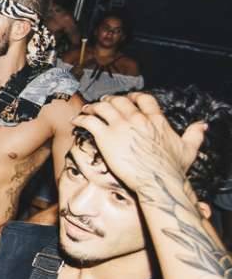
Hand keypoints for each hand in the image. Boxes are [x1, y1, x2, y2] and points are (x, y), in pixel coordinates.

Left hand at [71, 93, 205, 193]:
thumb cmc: (172, 169)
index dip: (134, 96)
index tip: (128, 98)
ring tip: (88, 109)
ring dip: (93, 106)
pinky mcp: (106, 136)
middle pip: (120, 101)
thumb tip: (203, 125)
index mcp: (156, 120)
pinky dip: (82, 118)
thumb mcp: (188, 149)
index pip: (143, 99)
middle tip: (104, 103)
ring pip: (103, 107)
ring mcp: (120, 126)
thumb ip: (194, 135)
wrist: (157, 181)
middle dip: (111, 100)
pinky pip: (90, 121)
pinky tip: (77, 120)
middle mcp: (137, 119)